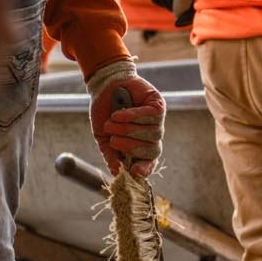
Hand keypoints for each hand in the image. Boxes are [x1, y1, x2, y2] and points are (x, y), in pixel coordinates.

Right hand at [88, 61, 166, 175]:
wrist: (105, 87)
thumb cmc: (105, 113)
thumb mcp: (103, 136)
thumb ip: (110, 154)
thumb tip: (116, 172)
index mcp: (140, 146)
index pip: (149, 162)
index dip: (145, 169)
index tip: (134, 170)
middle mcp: (152, 136)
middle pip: (152, 150)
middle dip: (131, 147)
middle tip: (113, 140)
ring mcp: (157, 122)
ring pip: (152, 134)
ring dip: (128, 129)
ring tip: (112, 121)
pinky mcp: (158, 106)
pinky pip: (150, 116)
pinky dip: (133, 116)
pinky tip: (120, 114)